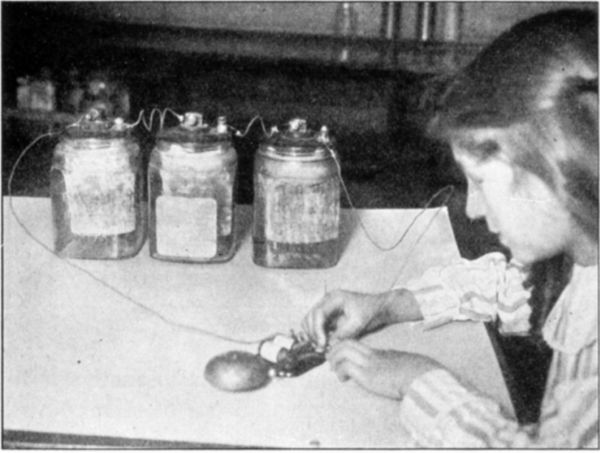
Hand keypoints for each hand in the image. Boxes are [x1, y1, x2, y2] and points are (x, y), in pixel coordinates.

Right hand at [302, 288, 421, 350]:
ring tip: (321, 347)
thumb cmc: (371, 312)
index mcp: (334, 298)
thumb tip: (329, 344)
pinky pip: (316, 325)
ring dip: (312, 335)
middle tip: (320, 348)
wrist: (379, 308)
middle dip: (313, 333)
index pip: (318, 313)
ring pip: (309, 321)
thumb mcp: (359, 324)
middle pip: (310, 316)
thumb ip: (343, 333)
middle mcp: (327, 300)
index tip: (322, 343)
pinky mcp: (328, 315)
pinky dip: (316, 335)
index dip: (317, 330)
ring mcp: (326, 307)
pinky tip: (323, 344)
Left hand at [327, 340, 441, 398]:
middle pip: (347, 343)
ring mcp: (370, 363)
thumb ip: (394, 367)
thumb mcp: (402, 367)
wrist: (422, 377)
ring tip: (334, 370)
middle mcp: (373, 355)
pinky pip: (346, 366)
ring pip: (343, 351)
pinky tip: (343, 379)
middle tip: (331, 361)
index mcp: (380, 353)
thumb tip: (392, 373)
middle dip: (335, 350)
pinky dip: (340, 371)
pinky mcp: (368, 374)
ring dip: (334, 360)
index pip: (356, 344)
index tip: (340, 356)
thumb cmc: (417, 375)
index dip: (345, 347)